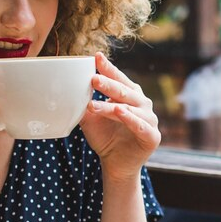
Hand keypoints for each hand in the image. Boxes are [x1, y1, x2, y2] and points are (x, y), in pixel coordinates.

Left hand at [80, 52, 159, 180]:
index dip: (108, 68)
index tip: (95, 57)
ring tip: (96, 104)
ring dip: (112, 106)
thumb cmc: (106, 137)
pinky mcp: (152, 136)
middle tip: (93, 79)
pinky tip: (120, 112)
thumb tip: (68, 89)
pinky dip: (131, 119)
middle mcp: (142, 104)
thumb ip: (84, 105)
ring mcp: (149, 119)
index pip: (118, 78)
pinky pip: (141, 126)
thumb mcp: (91, 120)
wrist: (115, 164)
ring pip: (130, 109)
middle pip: (125, 91)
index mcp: (130, 95)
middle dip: (109, 84)